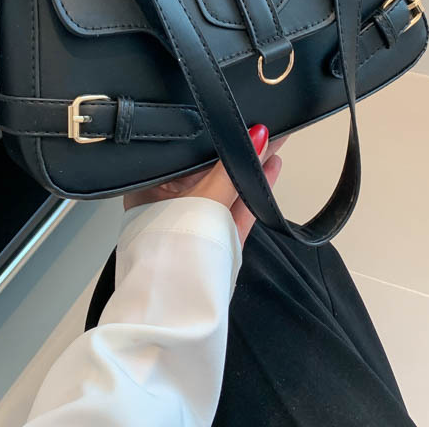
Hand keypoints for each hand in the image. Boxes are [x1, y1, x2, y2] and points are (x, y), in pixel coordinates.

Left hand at [123, 124, 285, 246]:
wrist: (180, 312)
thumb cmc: (175, 251)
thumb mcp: (204, 199)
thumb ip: (232, 169)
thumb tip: (258, 134)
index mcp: (151, 185)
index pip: (184, 151)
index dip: (210, 133)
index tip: (235, 117)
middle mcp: (170, 200)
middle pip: (209, 168)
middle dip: (237, 148)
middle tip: (265, 124)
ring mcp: (195, 220)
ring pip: (227, 186)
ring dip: (251, 165)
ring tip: (278, 139)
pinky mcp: (217, 238)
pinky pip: (236, 206)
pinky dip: (254, 188)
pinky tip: (273, 167)